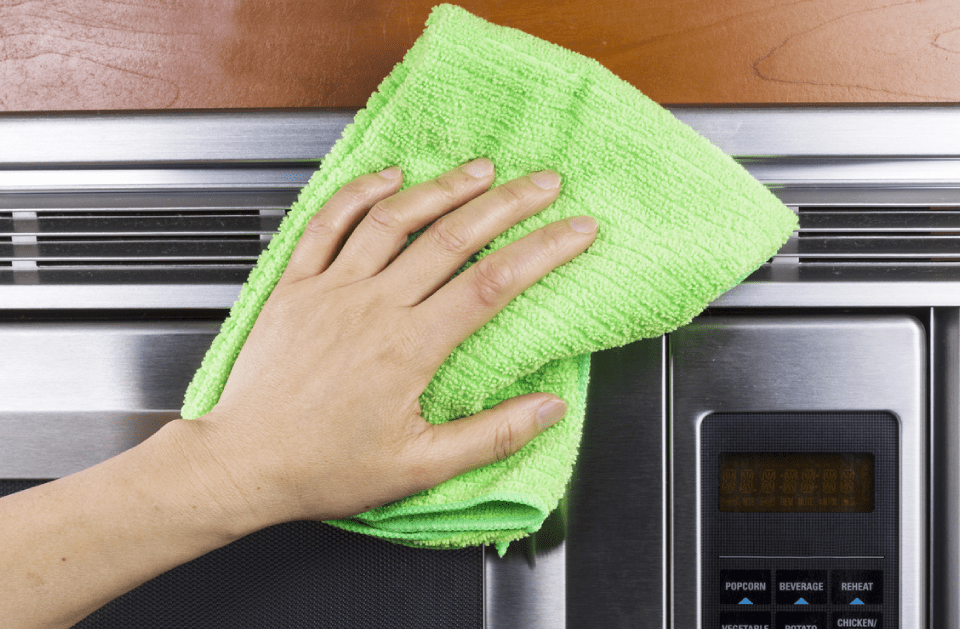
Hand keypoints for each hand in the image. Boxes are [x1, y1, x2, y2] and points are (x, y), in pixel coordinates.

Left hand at [183, 158, 596, 527]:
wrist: (243, 463)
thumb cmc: (324, 467)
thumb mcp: (420, 467)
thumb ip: (491, 435)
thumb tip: (549, 408)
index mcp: (409, 347)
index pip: (493, 283)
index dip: (543, 250)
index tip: (576, 230)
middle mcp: (373, 306)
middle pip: (453, 237)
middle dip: (508, 202)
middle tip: (544, 181)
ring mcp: (331, 289)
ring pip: (394, 219)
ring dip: (443, 187)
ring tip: (481, 168)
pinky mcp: (295, 286)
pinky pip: (328, 224)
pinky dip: (359, 193)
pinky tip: (388, 177)